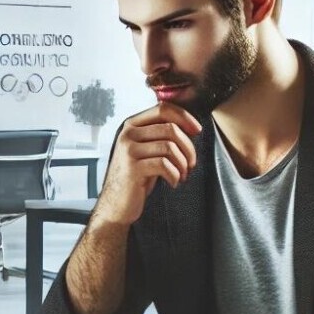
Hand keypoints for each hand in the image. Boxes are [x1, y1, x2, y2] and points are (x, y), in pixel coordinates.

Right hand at [94, 103, 201, 225]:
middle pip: (171, 128)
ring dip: (183, 163)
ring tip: (182, 174)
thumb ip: (160, 136)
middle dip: (188, 147)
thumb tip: (190, 127)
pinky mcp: (132, 168)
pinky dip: (175, 175)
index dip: (184, 117)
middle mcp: (128, 134)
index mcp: (132, 125)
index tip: (197, 130)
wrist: (116, 204)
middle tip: (191, 164)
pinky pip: (164, 164)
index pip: (163, 109)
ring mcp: (128, 150)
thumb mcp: (146, 151)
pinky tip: (173, 182)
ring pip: (170, 146)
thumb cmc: (135, 177)